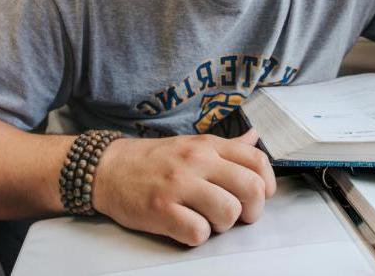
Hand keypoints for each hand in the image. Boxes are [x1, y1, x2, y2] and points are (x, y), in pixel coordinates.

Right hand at [91, 128, 275, 246]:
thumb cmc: (152, 160)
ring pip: (229, 213)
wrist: (107, 169)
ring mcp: (179, 185)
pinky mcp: (162, 209)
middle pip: (251, 189)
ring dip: (222, 225)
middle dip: (251, 211)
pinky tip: (184, 226)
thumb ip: (226, 146)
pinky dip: (196, 236)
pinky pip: (199, 233)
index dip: (267, 185)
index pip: (257, 161)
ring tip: (206, 220)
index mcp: (207, 145)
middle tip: (236, 215)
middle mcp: (197, 161)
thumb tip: (255, 138)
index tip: (258, 196)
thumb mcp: (191, 144)